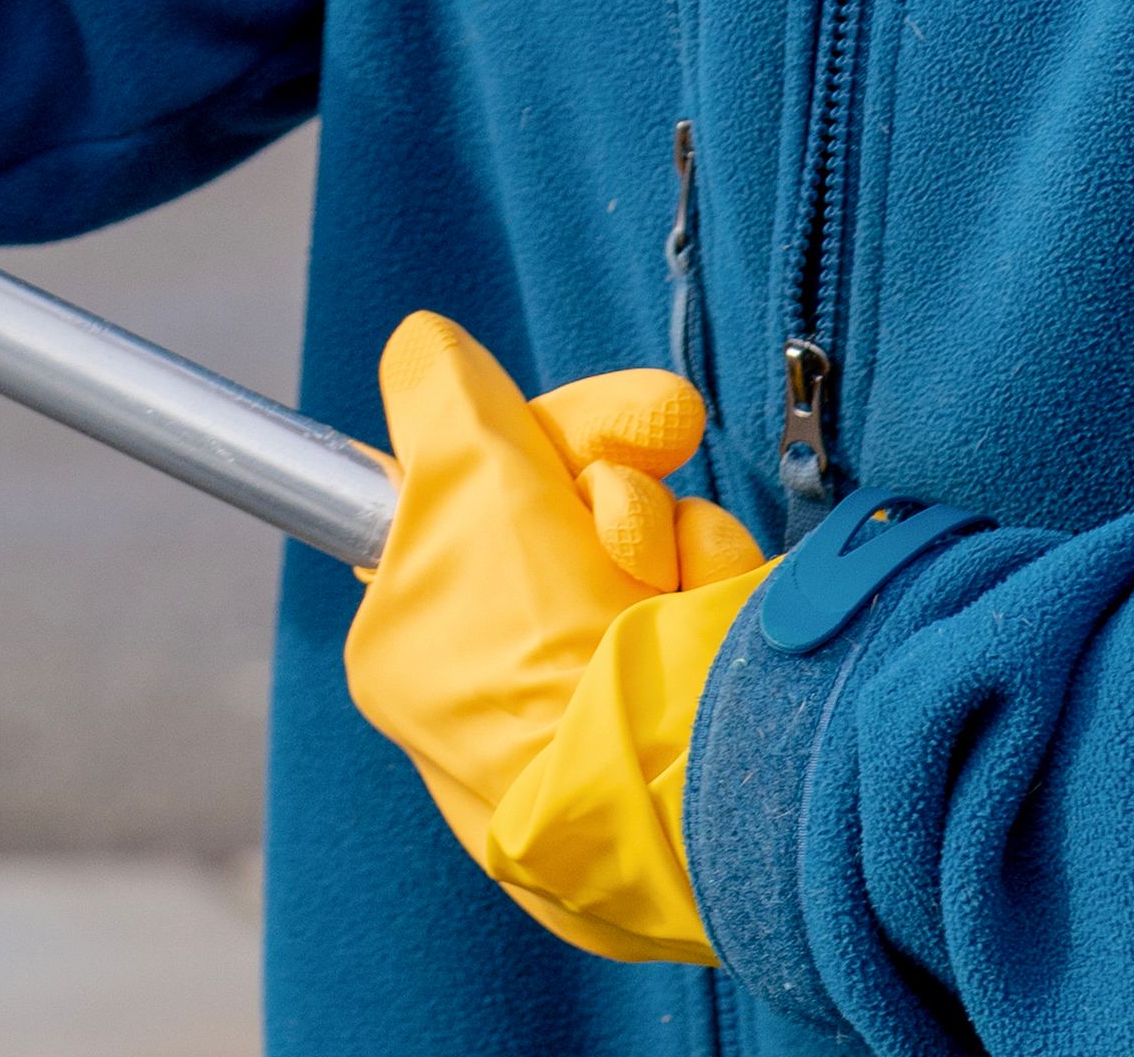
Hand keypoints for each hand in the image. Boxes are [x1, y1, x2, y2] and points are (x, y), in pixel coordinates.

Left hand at [343, 313, 770, 964]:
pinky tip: (704, 601)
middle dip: (609, 463)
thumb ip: (438, 398)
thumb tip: (423, 346)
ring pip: (644, 531)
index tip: (525, 417)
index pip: (460, 494)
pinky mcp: (701, 687)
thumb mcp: (463, 483)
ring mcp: (610, 682)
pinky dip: (711, 569)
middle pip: (562, 501)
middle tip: (662, 424)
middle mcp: (509, 668)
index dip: (509, 437)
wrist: (681, 786)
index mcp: (422, 643)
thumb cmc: (543, 645)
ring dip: (656, 523)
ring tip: (649, 570)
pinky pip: (705, 578)